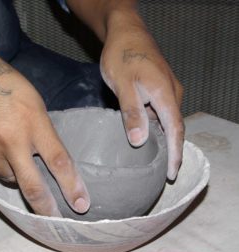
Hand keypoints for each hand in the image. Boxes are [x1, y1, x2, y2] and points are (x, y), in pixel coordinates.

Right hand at [0, 32, 89, 215]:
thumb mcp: (30, 99)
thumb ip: (40, 128)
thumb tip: (45, 155)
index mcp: (32, 121)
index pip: (59, 160)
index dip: (72, 185)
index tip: (81, 204)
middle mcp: (10, 140)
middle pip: (32, 185)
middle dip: (45, 207)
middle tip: (54, 219)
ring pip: (8, 177)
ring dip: (16, 173)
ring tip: (11, 151)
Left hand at [100, 12, 183, 179]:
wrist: (125, 32)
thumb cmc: (122, 55)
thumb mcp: (123, 84)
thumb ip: (132, 112)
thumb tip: (139, 141)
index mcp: (165, 94)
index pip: (175, 130)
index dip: (174, 154)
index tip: (171, 173)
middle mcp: (171, 94)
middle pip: (175, 128)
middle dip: (171, 151)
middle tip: (163, 173)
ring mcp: (166, 91)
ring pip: (167, 121)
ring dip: (163, 140)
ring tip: (156, 161)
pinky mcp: (159, 89)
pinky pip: (161, 113)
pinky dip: (156, 128)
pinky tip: (148, 137)